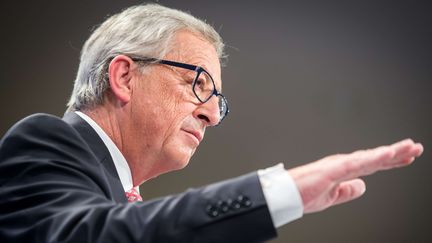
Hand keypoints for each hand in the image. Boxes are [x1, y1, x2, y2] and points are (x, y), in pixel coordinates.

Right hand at [288, 139, 422, 213]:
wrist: (284, 195)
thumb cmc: (302, 194)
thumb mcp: (332, 196)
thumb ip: (348, 190)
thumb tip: (364, 186)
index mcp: (343, 169)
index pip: (372, 164)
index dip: (391, 160)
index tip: (407, 157)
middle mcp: (343, 163)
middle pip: (374, 157)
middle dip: (396, 152)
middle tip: (415, 147)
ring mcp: (339, 164)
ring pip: (370, 157)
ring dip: (390, 152)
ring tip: (408, 148)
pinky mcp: (333, 168)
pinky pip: (358, 162)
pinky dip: (373, 157)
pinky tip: (387, 154)